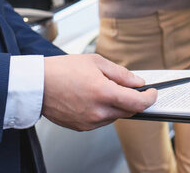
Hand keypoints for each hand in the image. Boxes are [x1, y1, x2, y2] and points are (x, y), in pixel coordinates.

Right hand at [42, 54, 156, 131]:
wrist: (37, 85)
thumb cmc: (62, 70)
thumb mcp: (95, 62)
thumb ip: (120, 73)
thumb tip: (137, 81)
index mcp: (103, 93)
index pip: (137, 103)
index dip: (149, 98)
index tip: (152, 93)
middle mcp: (98, 111)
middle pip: (128, 111)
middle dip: (133, 100)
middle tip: (129, 88)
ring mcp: (89, 122)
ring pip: (115, 116)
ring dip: (117, 105)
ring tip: (104, 89)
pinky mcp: (81, 127)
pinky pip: (101, 121)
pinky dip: (104, 111)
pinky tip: (93, 98)